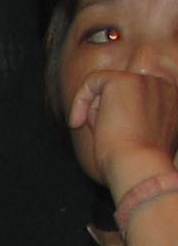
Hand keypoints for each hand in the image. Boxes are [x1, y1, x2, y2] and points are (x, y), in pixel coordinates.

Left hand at [68, 67, 177, 197]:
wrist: (138, 165)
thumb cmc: (137, 161)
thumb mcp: (140, 135)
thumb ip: (129, 115)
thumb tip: (96, 102)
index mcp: (173, 101)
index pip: (139, 97)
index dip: (120, 113)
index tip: (110, 134)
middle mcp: (165, 87)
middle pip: (123, 91)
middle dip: (107, 112)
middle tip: (105, 137)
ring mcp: (147, 81)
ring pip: (108, 86)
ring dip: (96, 110)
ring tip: (101, 132)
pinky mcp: (124, 80)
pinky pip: (93, 80)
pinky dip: (80, 99)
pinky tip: (78, 122)